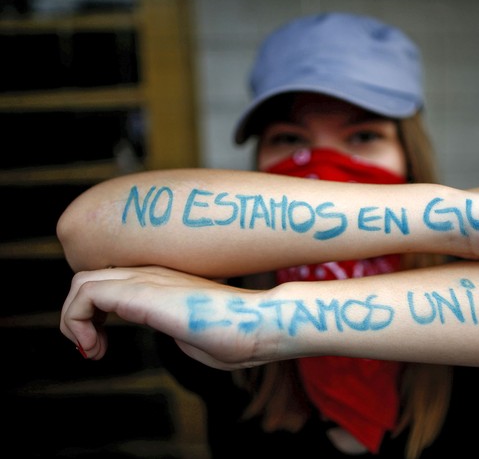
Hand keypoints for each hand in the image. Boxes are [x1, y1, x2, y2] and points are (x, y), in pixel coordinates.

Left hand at [60, 266, 274, 369]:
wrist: (259, 325)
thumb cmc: (237, 336)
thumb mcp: (194, 333)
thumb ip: (175, 327)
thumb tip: (170, 332)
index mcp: (164, 282)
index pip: (111, 282)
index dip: (96, 313)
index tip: (102, 346)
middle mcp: (150, 274)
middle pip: (91, 278)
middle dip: (80, 317)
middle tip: (94, 349)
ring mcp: (145, 279)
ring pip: (82, 282)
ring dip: (74, 321)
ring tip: (93, 350)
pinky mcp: (141, 292)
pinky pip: (86, 295)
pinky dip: (77, 321)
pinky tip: (96, 347)